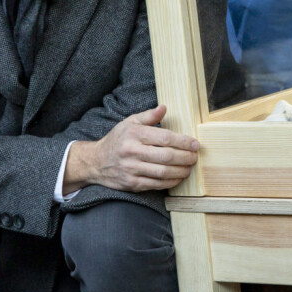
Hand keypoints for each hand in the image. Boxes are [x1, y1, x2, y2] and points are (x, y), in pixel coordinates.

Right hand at [64, 105, 199, 192]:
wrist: (96, 162)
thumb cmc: (117, 140)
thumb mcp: (129, 122)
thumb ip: (148, 116)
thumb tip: (164, 107)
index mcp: (134, 134)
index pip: (164, 138)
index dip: (183, 142)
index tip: (195, 144)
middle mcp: (132, 152)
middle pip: (166, 156)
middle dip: (185, 157)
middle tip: (195, 156)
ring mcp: (132, 169)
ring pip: (163, 172)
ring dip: (181, 171)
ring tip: (190, 167)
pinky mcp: (132, 184)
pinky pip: (156, 184)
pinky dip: (171, 182)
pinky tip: (178, 177)